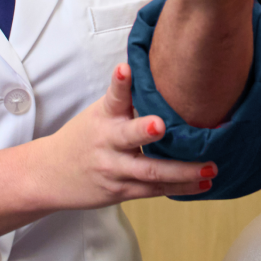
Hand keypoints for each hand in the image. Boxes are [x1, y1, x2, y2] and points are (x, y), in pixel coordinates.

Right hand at [26, 62, 213, 208]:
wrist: (50, 175)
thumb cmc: (86, 136)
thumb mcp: (100, 112)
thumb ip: (128, 99)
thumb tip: (166, 73)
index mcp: (104, 116)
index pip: (113, 95)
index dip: (120, 82)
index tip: (125, 69)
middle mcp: (108, 142)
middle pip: (128, 136)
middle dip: (145, 131)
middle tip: (161, 124)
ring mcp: (115, 169)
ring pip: (150, 172)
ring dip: (183, 171)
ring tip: (209, 168)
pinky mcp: (122, 191)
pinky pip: (154, 191)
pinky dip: (180, 187)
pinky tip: (203, 184)